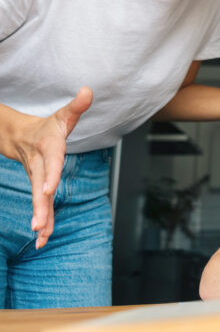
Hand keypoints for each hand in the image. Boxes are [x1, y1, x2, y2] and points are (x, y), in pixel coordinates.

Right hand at [15, 87, 92, 247]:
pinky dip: (43, 222)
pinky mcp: (39, 188)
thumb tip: (88, 90)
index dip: (50, 175)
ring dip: (41, 219)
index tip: (49, 189)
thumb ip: (77, 106)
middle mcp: (41, 166)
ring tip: (41, 238)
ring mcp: (38, 179)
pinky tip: (42, 241)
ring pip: (39, 200)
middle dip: (40, 206)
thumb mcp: (63, 116)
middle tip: (37, 225)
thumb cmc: (48, 127)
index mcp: (49, 148)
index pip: (51, 162)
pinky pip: (41, 206)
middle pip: (40, 187)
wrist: (19, 136)